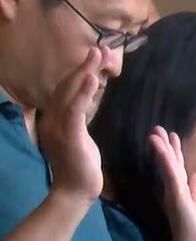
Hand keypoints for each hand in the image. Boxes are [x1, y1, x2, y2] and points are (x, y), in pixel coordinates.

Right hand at [38, 47, 108, 206]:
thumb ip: (76, 121)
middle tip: (99, 49)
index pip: (65, 90)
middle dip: (82, 66)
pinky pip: (76, 110)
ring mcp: (58, 126)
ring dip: (84, 72)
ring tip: (97, 55)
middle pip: (66, 86)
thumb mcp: (77, 138)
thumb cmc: (80, 167)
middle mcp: (52, 119)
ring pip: (70, 93)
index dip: (78, 72)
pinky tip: (92, 78)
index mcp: (53, 119)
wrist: (75, 192)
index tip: (93, 57)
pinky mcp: (69, 135)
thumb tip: (80, 107)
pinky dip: (83, 92)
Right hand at [149, 126, 195, 240]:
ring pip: (169, 166)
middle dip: (165, 145)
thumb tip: (195, 177)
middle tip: (158, 128)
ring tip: (156, 133)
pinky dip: (167, 160)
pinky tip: (162, 148)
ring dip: (163, 149)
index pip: (178, 167)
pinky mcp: (176, 195)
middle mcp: (175, 189)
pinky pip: (172, 174)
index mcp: (181, 190)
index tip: (172, 136)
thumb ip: (195, 191)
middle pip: (171, 163)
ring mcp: (174, 191)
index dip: (175, 152)